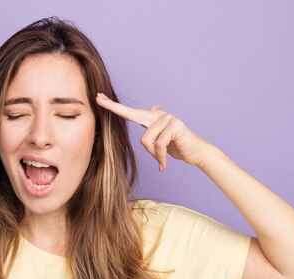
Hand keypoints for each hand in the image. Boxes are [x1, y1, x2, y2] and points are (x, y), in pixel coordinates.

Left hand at [95, 92, 213, 169]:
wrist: (196, 152)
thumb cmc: (177, 146)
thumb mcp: (162, 137)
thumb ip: (154, 126)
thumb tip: (153, 107)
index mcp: (153, 117)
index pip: (130, 112)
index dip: (114, 106)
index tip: (99, 97)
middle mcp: (159, 114)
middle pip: (133, 115)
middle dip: (115, 108)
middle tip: (98, 98)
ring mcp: (168, 118)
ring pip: (146, 140)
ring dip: (153, 154)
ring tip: (161, 158)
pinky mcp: (175, 125)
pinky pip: (158, 145)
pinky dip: (160, 157)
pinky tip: (164, 165)